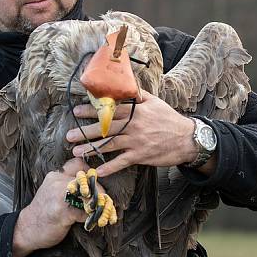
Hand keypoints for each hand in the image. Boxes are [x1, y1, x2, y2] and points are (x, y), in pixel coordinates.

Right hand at [12, 158, 105, 256]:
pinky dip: (92, 218)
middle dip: (99, 192)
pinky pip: (85, 212)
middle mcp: (57, 182)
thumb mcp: (52, 192)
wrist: (26, 229)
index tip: (96, 184)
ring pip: (88, 195)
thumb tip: (93, 187)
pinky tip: (92, 222)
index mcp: (55, 176)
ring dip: (98, 205)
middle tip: (105, 202)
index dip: (90, 173)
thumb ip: (68, 186)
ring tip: (103, 212)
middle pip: (87, 180)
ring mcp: (59, 196)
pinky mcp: (62, 212)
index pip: (78, 165)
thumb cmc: (43, 212)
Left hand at [66, 90, 197, 177]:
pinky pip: (122, 162)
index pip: (110, 110)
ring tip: (76, 153)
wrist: (187, 139)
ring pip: (110, 146)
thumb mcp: (155, 102)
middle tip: (68, 136)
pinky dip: (110, 167)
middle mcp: (134, 126)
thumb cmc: (169, 119)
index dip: (92, 111)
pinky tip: (98, 171)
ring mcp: (136, 142)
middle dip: (85, 132)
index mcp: (135, 112)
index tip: (76, 112)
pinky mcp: (141, 156)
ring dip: (92, 150)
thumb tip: (126, 84)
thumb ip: (138, 95)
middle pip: (105, 129)